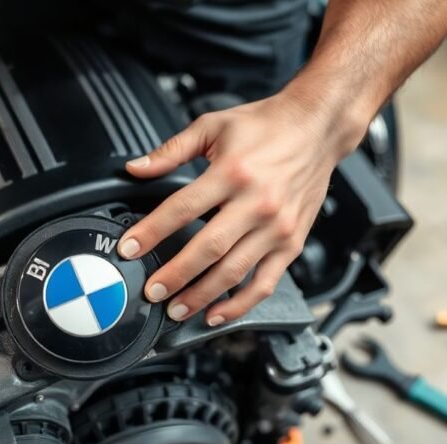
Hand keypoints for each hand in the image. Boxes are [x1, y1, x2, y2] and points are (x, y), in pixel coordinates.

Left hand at [118, 94, 348, 325]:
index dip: (151, 231)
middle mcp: (257, 202)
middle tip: (151, 291)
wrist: (317, 127)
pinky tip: (217, 314)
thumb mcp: (213, 126)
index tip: (129, 248)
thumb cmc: (266, 126)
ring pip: (234, 272)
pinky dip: (240, 304)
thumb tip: (134, 168)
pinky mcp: (292, 243)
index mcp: (232, 172)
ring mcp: (277, 227)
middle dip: (175, 275)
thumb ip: (171, 150)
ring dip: (202, 296)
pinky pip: (265, 282)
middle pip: (208, 248)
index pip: (182, 208)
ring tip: (176, 309)